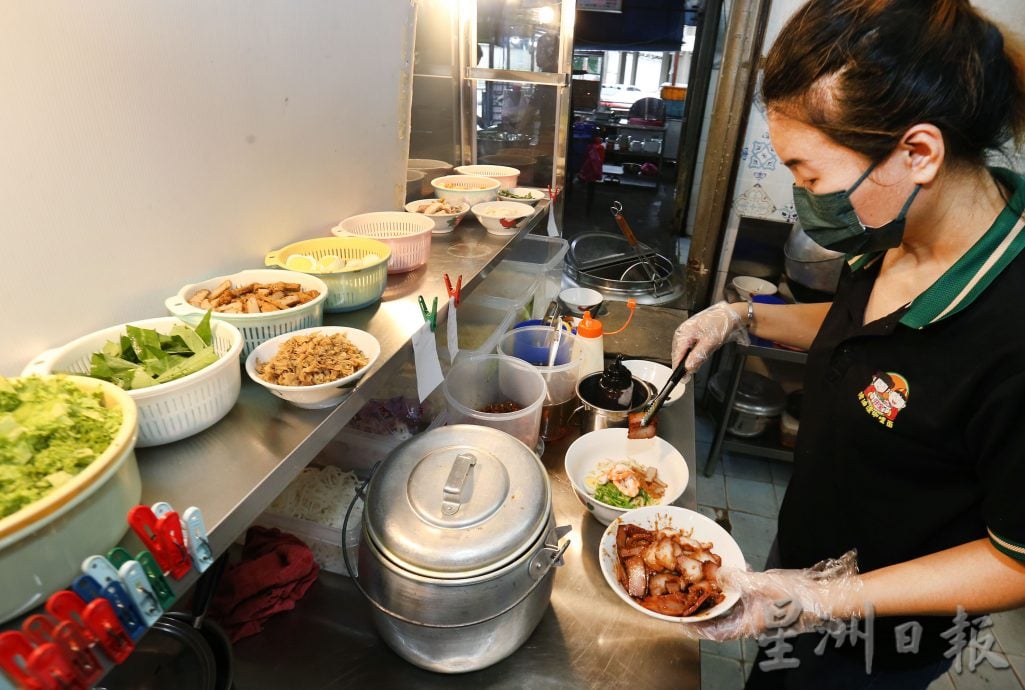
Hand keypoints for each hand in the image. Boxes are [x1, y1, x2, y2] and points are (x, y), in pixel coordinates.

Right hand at [671, 301, 747, 370]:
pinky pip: (688, 346)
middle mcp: (682, 332)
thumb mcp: (710, 342)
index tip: (682, 378)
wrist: (729, 315)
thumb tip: (688, 367)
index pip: (677, 354)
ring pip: (684, 350)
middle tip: (690, 373)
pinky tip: (699, 354)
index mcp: (684, 333)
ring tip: (697, 363)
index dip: (678, 367)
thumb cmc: (720, 325)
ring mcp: (686, 332)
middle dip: (684, 363)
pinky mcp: (691, 332)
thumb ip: (697, 356)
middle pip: (679, 353)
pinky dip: (692, 352)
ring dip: (689, 358)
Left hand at [681, 551, 864, 641]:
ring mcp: (759, 614)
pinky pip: (744, 600)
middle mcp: (752, 622)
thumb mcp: (763, 584)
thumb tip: (717, 574)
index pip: (717, 633)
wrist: (823, 597)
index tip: (682, 622)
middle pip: (721, 621)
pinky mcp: (766, 604)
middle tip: (687, 600)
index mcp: (750, 624)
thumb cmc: (796, 596)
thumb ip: (738, 580)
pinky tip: (732, 573)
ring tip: (702, 586)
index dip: (698, 629)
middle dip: (704, 612)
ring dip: (718, 600)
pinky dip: (734, 590)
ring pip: (732, 610)